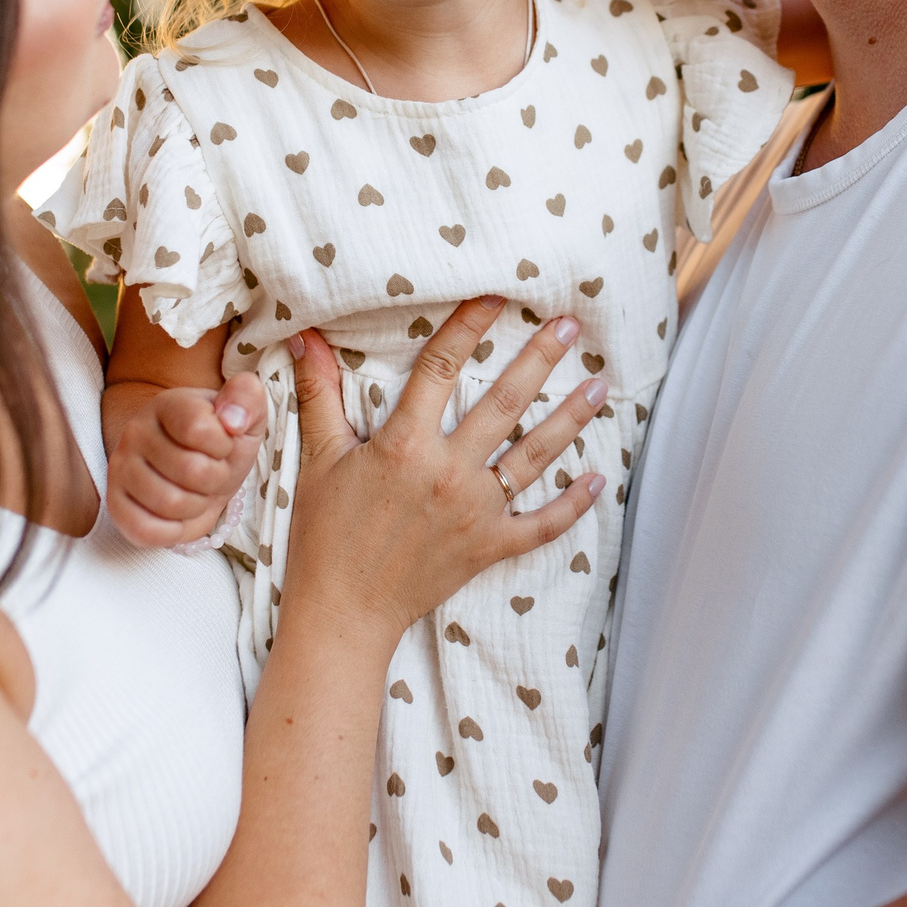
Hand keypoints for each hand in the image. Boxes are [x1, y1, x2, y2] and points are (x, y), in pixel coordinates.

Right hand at [107, 376, 268, 548]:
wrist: (198, 466)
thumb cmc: (221, 441)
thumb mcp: (245, 414)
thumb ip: (247, 398)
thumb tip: (232, 420)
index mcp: (168, 404)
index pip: (198, 429)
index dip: (223, 446)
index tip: (222, 444)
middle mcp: (136, 431)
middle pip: (191, 470)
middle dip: (216, 479)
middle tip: (211, 472)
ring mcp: (121, 468)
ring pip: (171, 503)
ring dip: (198, 505)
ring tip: (195, 491)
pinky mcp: (115, 503)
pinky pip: (144, 530)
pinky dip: (172, 531)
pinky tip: (178, 516)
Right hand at [281, 296, 607, 639]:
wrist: (344, 612)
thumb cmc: (326, 535)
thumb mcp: (319, 459)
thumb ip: (319, 394)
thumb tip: (306, 336)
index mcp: (404, 444)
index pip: (441, 367)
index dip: (469, 325)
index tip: (497, 294)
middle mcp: (447, 472)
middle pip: (503, 403)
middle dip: (540, 359)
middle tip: (569, 324)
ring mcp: (475, 511)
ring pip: (534, 455)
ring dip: (571, 418)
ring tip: (601, 385)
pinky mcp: (489, 547)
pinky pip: (541, 524)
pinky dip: (572, 504)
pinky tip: (597, 478)